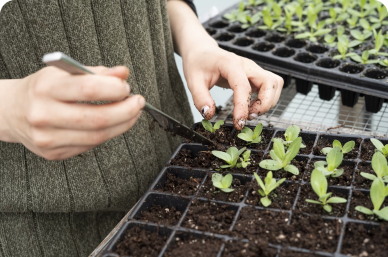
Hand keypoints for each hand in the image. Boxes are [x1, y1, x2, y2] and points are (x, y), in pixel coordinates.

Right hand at [0, 66, 144, 159]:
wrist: (11, 111)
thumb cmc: (42, 89)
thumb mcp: (65, 73)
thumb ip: (97, 72)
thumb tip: (124, 73)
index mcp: (47, 88)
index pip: (89, 89)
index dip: (115, 89)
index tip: (127, 87)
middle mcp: (44, 115)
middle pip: (98, 118)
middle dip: (127, 111)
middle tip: (138, 103)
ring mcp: (48, 138)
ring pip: (97, 137)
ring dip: (122, 125)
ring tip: (132, 114)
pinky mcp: (54, 153)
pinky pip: (90, 146)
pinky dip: (107, 134)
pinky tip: (113, 125)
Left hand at [182, 45, 282, 129]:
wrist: (202, 51)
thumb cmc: (198, 64)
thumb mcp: (193, 81)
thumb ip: (200, 98)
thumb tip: (209, 114)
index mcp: (231, 64)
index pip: (243, 87)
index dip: (243, 107)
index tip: (238, 123)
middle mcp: (247, 65)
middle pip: (270, 82)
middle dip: (265, 104)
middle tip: (249, 117)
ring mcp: (253, 69)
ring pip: (275, 84)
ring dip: (268, 102)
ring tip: (251, 113)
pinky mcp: (255, 75)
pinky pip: (271, 86)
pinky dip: (267, 99)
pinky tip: (252, 107)